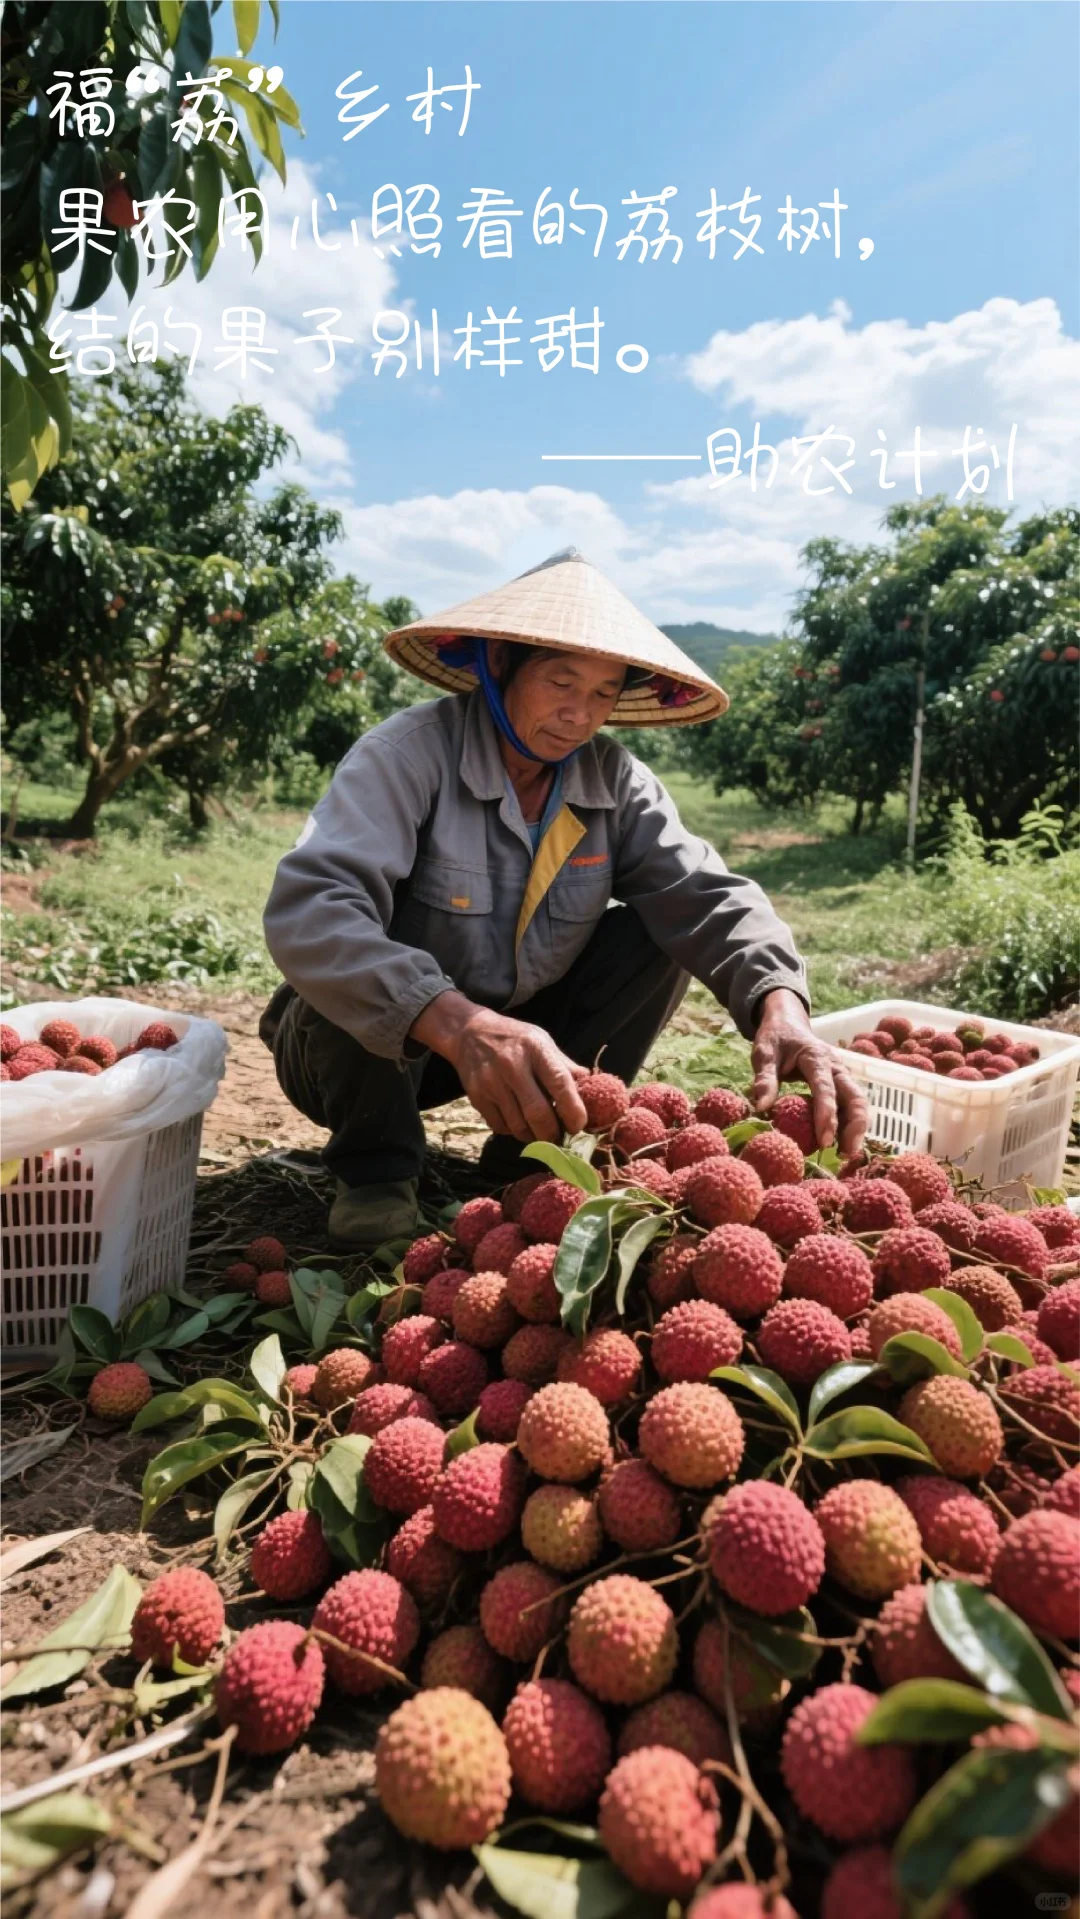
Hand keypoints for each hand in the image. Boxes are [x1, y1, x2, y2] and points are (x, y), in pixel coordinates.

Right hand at [409, 991, 587, 1143]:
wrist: (469, 1032)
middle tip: (560, 1139)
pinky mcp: (477, 1096)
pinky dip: (513, 1132)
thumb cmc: (514, 1038)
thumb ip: (564, 1065)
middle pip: (537, 1112)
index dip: (573, 1110)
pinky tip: (519, 1124)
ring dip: (534, 1136)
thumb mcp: (542, 1041)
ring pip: (518, 1125)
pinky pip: (500, 1127)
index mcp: (536, 1049)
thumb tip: (589, 1087)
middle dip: (553, 1133)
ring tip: (541, 1133)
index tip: (579, 1125)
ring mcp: (492, 1083)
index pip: (560, 1084)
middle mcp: (513, 1066)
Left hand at [750, 988, 866, 1157]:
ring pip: (858, 1102)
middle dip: (855, 1125)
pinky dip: (851, 1124)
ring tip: (846, 1154)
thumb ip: (764, 1078)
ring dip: (857, 1128)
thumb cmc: (775, 1039)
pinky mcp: (842, 1083)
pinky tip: (843, 1144)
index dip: (826, 1114)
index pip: (826, 1088)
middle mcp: (836, 1066)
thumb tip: (761, 1107)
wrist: (788, 1022)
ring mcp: (842, 1075)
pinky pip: (852, 1104)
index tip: (825, 1140)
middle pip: (855, 1096)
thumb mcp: (764, 1053)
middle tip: (846, 1153)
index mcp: (816, 1057)